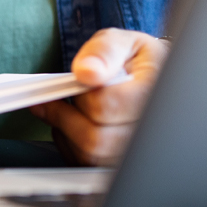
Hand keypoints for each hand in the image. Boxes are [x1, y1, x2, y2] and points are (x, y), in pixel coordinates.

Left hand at [30, 28, 168, 165]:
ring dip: (66, 131)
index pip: (106, 106)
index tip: (66, 83)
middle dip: (66, 116)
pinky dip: (70, 145)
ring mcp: (137, 152)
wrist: (152, 78)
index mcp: (153, 94)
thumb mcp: (123, 41)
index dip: (80, 94)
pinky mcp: (121, 164)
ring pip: (90, 156)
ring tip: (64, 108)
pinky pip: (87, 165)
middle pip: (96, 138)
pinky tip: (73, 123)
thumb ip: (104, 51)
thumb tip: (86, 71)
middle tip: (54, 97)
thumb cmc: (136, 60)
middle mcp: (149, 129)